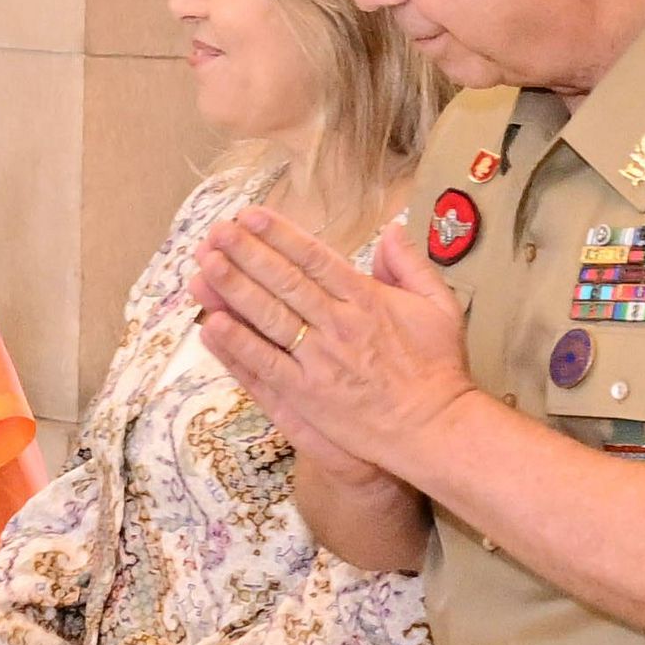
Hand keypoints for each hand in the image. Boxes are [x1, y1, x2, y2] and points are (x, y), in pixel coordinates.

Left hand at [192, 206, 472, 479]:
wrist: (435, 427)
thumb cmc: (439, 368)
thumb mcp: (439, 306)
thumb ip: (411, 265)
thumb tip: (392, 230)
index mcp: (367, 300)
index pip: (314, 259)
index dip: (280, 235)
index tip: (252, 216)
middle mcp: (339, 324)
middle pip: (284, 281)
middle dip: (247, 253)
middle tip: (217, 231)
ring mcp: (320, 360)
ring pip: (269, 317)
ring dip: (234, 290)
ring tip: (204, 265)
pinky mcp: (308, 396)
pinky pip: (266, 366)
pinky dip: (238, 346)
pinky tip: (212, 325)